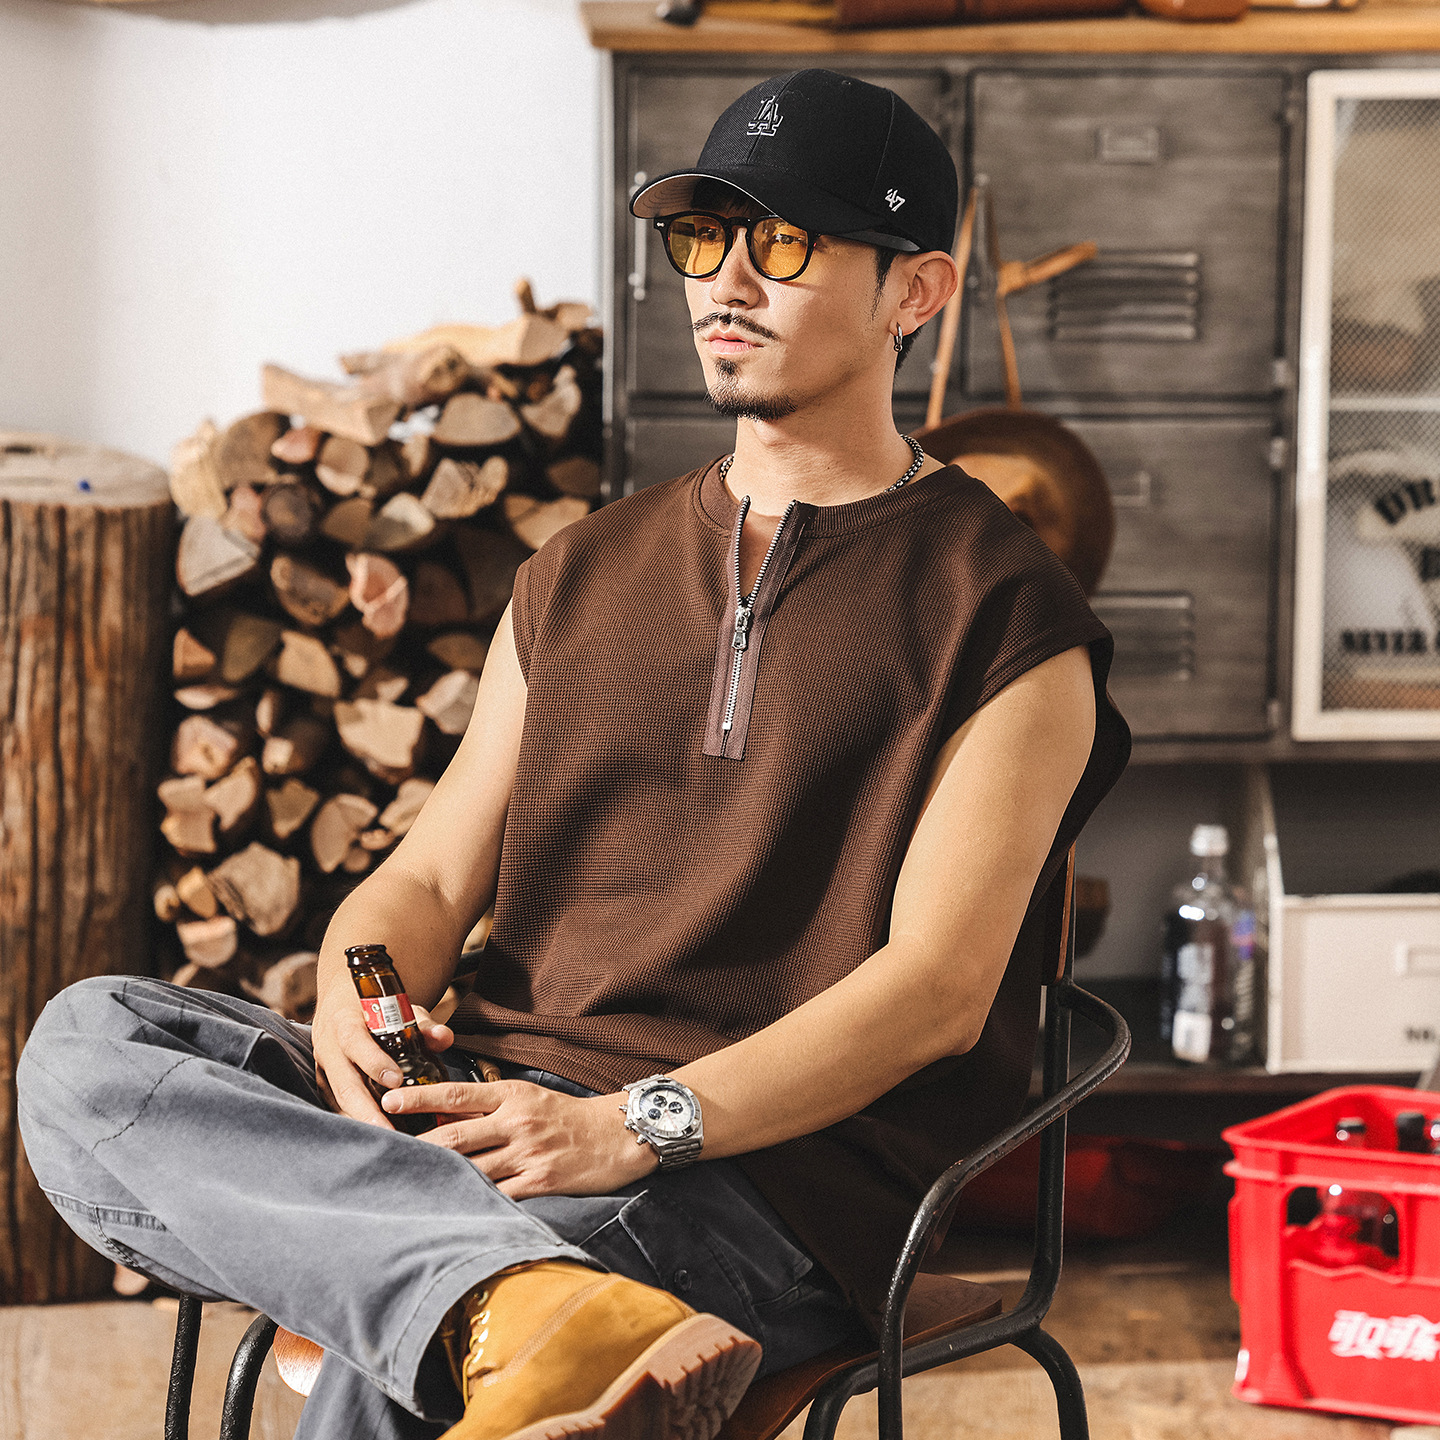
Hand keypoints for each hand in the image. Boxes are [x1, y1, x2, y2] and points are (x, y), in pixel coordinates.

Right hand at [311, 985, 453, 1127]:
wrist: (340, 1005)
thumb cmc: (374, 1010)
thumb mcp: (399, 1009)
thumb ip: (423, 1025)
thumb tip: (444, 1037)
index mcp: (345, 1023)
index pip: (355, 1042)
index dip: (373, 1062)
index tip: (396, 1080)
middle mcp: (329, 1049)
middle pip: (344, 1084)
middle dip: (366, 1111)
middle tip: (390, 1133)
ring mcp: (324, 1071)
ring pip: (338, 1102)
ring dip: (362, 1123)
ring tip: (388, 1143)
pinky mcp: (325, 1087)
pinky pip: (337, 1109)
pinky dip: (356, 1124)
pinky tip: (377, 1139)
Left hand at [381, 1079, 657, 1197]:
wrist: (618, 1135)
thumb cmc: (569, 1116)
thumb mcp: (530, 1098)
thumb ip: (492, 1106)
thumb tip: (446, 1115)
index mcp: (512, 1096)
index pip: (456, 1094)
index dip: (419, 1098)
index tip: (388, 1101)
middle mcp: (516, 1122)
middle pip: (454, 1137)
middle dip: (416, 1147)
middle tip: (384, 1153)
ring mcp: (528, 1154)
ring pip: (471, 1171)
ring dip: (439, 1180)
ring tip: (408, 1188)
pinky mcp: (540, 1183)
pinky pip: (498, 1196)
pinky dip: (473, 1203)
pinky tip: (450, 1211)